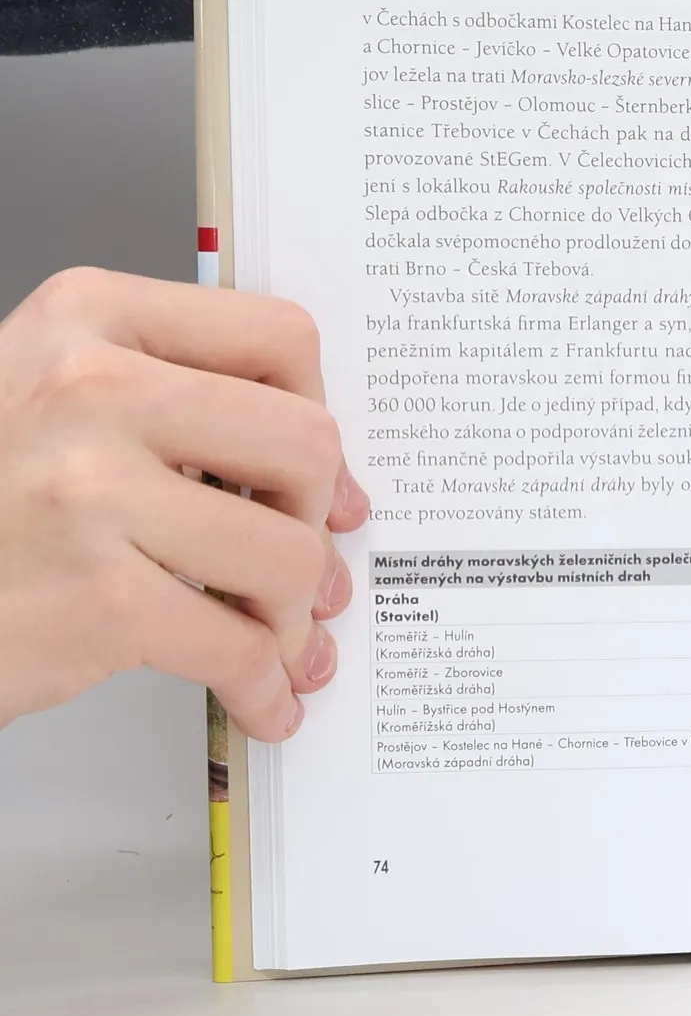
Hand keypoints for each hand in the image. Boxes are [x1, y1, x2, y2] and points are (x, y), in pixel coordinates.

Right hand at [0, 269, 369, 740]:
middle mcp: (91, 388)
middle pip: (306, 443)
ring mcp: (90, 492)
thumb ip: (165, 398)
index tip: (319, 473)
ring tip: (277, 638)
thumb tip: (314, 469)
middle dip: (318, 521)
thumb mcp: (45, 398)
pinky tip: (261, 697)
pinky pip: (238, 646)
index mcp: (90, 318)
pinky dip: (264, 685)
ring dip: (294, 615)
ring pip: (287, 553)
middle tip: (308, 566)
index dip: (321, 412)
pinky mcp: (97, 599)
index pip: (279, 337)